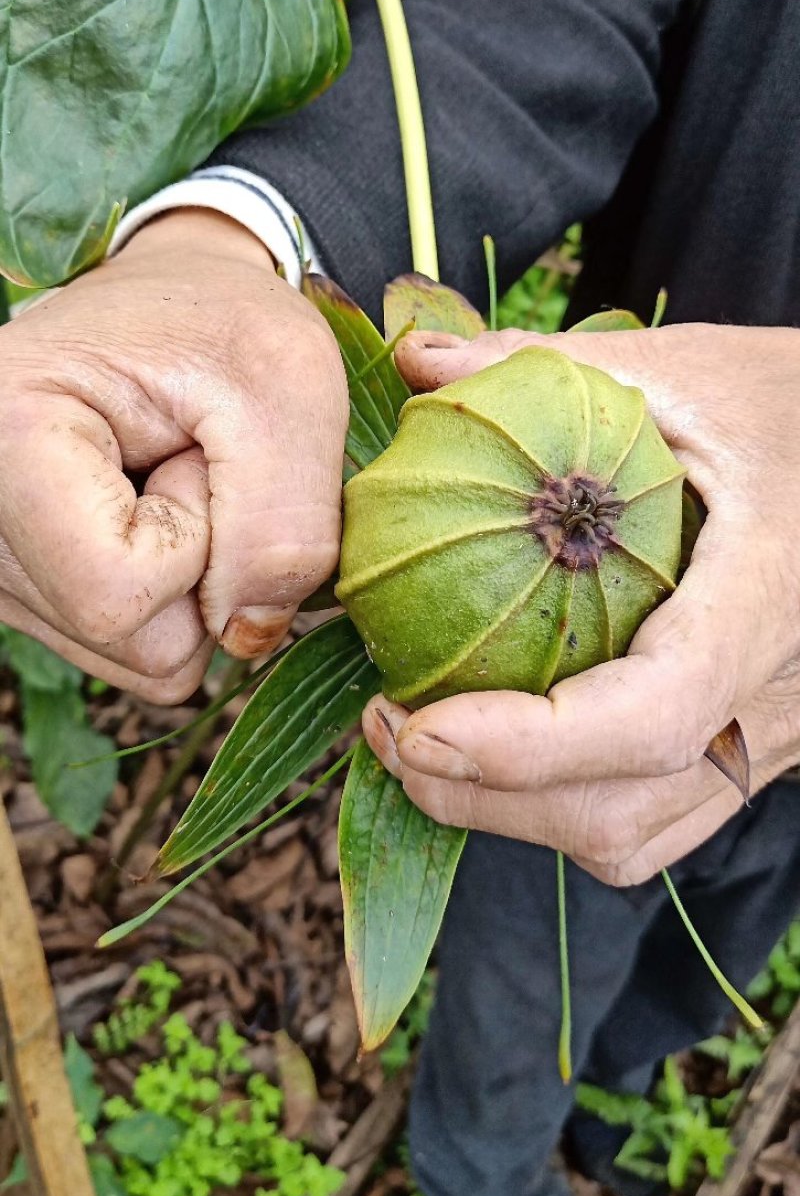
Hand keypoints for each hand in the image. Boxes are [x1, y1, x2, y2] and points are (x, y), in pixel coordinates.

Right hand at [0, 212, 347, 700]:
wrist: (172, 299)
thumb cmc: (223, 322)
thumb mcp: (287, 386)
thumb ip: (287, 524)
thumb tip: (248, 637)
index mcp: (6, 439)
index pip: (115, 597)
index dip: (196, 542)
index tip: (194, 449)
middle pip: (127, 639)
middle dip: (200, 564)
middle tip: (187, 459)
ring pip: (135, 654)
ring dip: (188, 580)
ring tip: (166, 476)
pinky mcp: (27, 588)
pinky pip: (132, 649)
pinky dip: (170, 594)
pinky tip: (151, 510)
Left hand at [363, 323, 799, 884]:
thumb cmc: (792, 407)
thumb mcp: (683, 369)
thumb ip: (548, 365)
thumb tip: (415, 362)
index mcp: (765, 599)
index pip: (656, 712)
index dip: (532, 744)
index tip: (417, 727)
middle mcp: (773, 697)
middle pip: (621, 808)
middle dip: (482, 794)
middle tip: (383, 724)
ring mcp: (763, 739)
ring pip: (631, 834)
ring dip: (508, 812)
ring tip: (418, 740)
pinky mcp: (745, 752)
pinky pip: (650, 821)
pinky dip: (558, 806)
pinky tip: (495, 743)